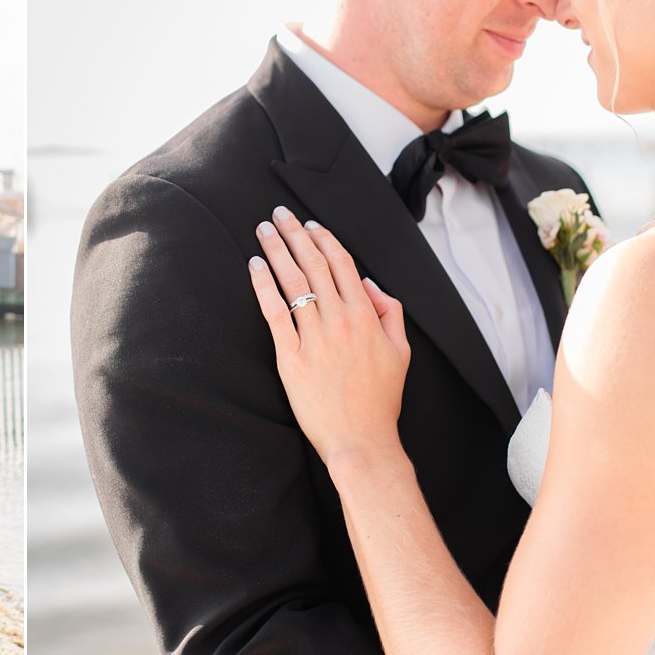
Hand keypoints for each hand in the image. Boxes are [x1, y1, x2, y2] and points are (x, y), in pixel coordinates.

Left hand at [248, 207, 409, 464]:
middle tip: (278, 214)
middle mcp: (339, 320)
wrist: (361, 439)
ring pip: (292, 282)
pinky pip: (274, 312)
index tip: (310, 224)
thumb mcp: (400, 352)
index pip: (341, 264)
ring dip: (276, 250)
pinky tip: (254, 267)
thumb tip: (369, 284)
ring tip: (263, 230)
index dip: (324, 239)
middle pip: (313, 265)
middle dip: (294, 234)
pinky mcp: (290, 357)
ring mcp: (313, 338)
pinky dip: (263, 285)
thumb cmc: (380, 400)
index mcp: (367, 316)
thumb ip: (390, 312)